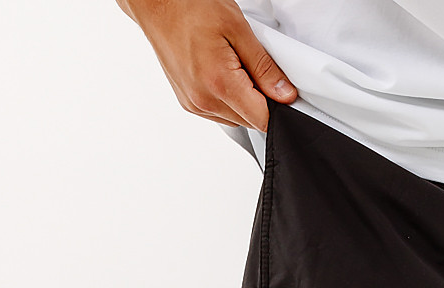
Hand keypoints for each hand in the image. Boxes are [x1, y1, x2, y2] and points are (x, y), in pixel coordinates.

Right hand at [116, 0, 296, 131]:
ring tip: (232, 65)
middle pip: (249, 121)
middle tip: (251, 66)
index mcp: (219, 84)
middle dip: (259, 99)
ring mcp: (194, 105)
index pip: (261, 119)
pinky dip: (227, 98)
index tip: (280, 89)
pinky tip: (220, 73)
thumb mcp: (238, 29)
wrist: (158, 5)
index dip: (277, 106)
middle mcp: (204, 101)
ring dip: (242, 99)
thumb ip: (264, 67)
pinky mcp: (188, 104)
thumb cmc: (192, 7)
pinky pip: (218, 113)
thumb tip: (285, 95)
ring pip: (235, 118)